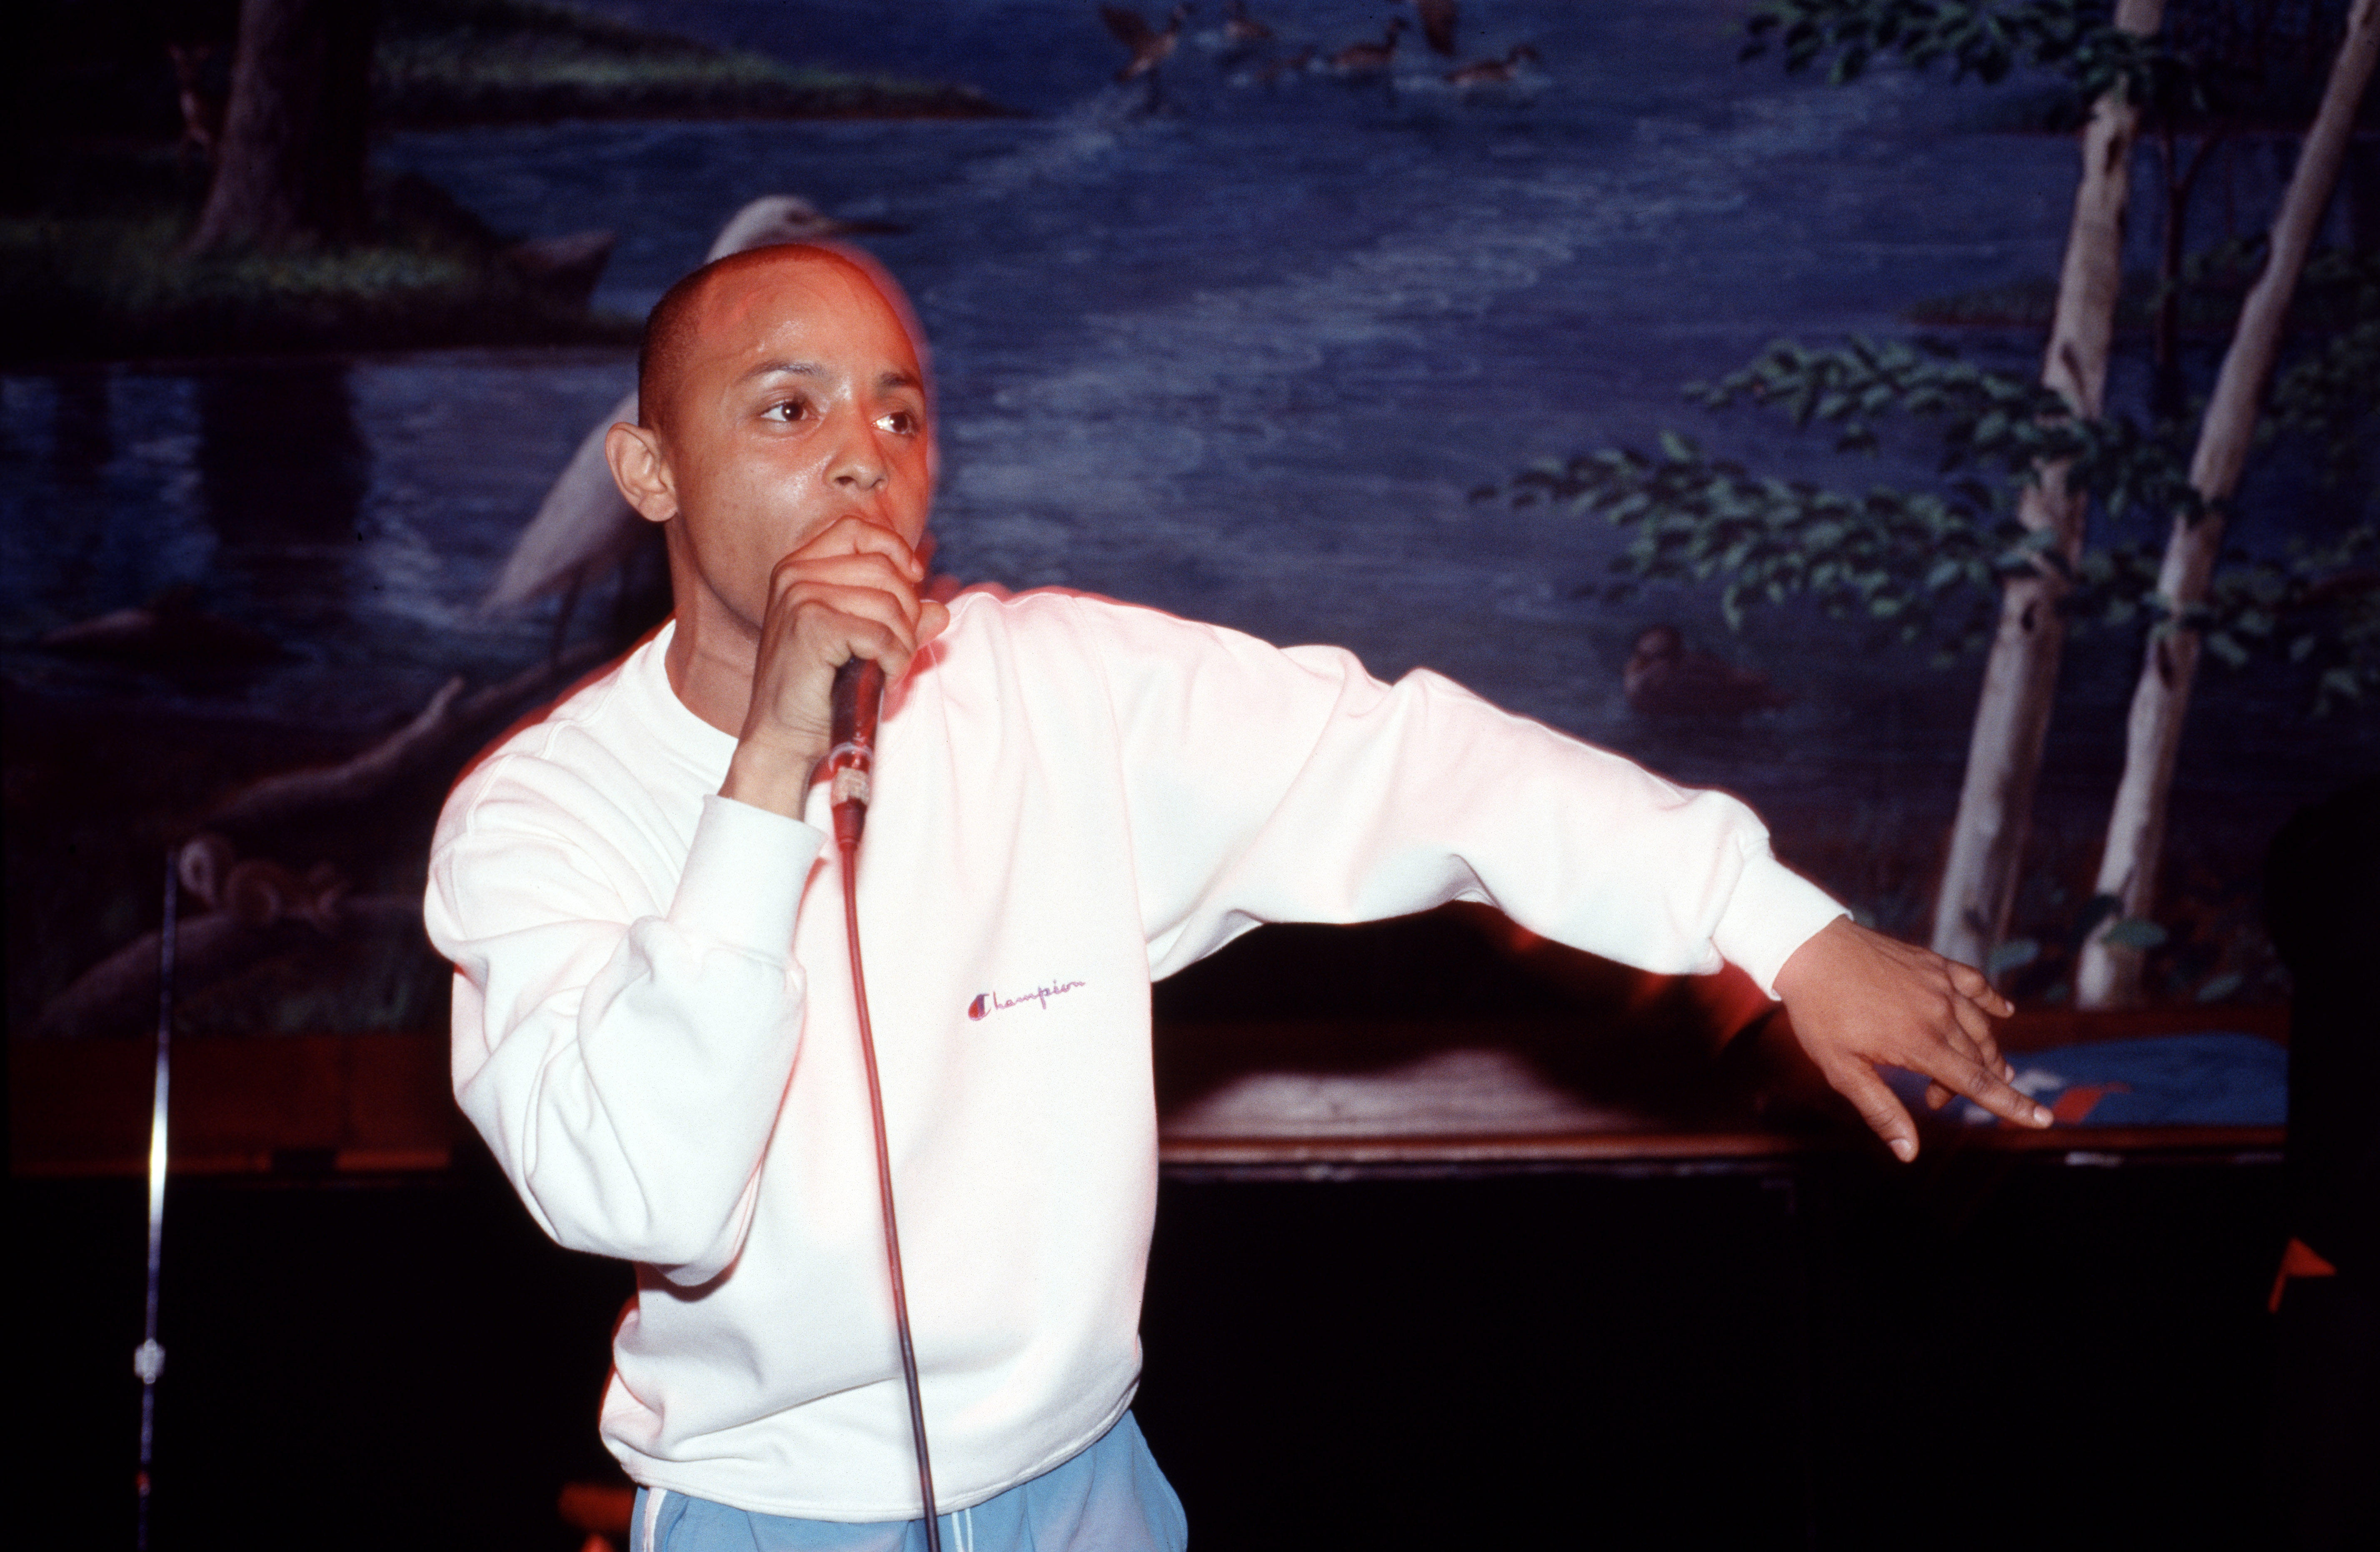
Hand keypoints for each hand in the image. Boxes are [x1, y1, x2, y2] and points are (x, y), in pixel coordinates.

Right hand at [720, 516, 949, 815]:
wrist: (783, 737)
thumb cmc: (820, 691)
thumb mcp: (860, 644)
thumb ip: (898, 620)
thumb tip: (941, 611)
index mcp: (799, 567)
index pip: (858, 531)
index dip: (895, 550)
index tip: (915, 581)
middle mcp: (794, 574)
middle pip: (885, 569)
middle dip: (908, 613)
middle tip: (898, 651)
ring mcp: (800, 597)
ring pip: (888, 603)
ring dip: (903, 643)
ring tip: (889, 669)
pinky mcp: (811, 626)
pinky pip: (881, 634)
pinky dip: (894, 660)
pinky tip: (883, 679)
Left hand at [1772, 917, 2047, 1160]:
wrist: (1810, 948)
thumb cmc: (1820, 1012)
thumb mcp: (1842, 1070)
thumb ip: (1881, 1110)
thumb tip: (1908, 1153)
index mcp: (1920, 1043)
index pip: (1978, 1084)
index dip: (2014, 1105)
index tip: (2045, 1119)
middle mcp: (1940, 1013)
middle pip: (1978, 1059)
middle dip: (1967, 1086)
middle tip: (1933, 1096)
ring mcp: (1940, 984)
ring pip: (1981, 1026)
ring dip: (1980, 1053)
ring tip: (1958, 1068)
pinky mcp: (1934, 963)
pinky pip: (1975, 984)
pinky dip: (1993, 1001)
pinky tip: (2004, 1011)